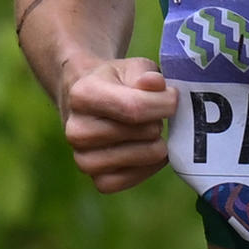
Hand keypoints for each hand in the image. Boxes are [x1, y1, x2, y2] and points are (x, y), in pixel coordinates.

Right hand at [56, 53, 173, 192]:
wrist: (89, 105)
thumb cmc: (116, 83)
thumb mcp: (131, 68)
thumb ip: (146, 73)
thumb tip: (156, 84)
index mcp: (83, 95)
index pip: (135, 108)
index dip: (164, 103)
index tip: (172, 97)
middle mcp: (77, 130)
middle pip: (143, 133)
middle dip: (157, 121)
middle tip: (151, 115)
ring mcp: (84, 159)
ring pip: (143, 157)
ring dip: (155, 144)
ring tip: (147, 131)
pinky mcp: (97, 180)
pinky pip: (135, 179)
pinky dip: (148, 166)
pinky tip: (146, 151)